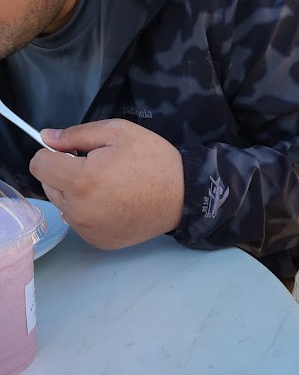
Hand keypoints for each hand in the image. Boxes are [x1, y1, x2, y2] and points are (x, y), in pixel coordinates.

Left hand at [29, 120, 184, 249]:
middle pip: (49, 186)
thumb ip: (76, 134)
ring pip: (63, 205)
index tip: (73, 153)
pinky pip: (80, 222)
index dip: (53, 154)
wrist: (184, 195)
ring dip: (76, 194)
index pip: (38, 165)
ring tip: (108, 187)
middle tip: (98, 169)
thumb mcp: (118, 133)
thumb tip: (45, 137)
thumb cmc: (153, 160)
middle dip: (66, 174)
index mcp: (82, 179)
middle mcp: (79, 210)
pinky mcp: (98, 241)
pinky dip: (89, 212)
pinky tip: (113, 204)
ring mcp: (88, 230)